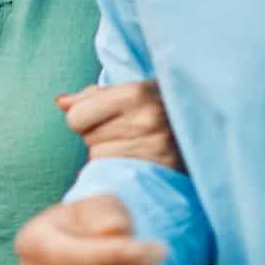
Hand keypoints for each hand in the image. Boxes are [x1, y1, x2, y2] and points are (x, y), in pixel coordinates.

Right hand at [15, 195, 165, 264]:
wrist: (82, 244)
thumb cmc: (90, 222)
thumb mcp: (97, 205)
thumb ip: (105, 213)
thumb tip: (114, 229)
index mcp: (32, 241)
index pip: (67, 255)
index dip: (105, 254)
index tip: (138, 248)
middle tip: (159, 251)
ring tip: (150, 262)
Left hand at [58, 80, 183, 171]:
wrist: (204, 125)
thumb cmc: (160, 104)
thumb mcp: (131, 90)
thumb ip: (92, 96)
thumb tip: (60, 102)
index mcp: (135, 92)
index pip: (76, 117)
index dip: (84, 117)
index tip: (104, 116)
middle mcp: (146, 118)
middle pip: (87, 138)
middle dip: (99, 135)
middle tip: (126, 130)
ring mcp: (155, 147)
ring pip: (99, 158)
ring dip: (109, 153)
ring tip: (134, 144)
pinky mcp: (160, 170)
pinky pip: (115, 174)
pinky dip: (119, 169)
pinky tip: (136, 160)